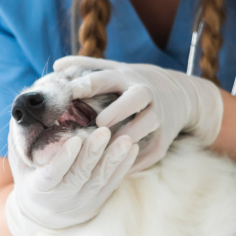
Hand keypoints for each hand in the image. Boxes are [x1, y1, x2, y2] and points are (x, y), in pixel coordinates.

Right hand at [5, 125, 138, 235]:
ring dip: (114, 159)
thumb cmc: (30, 178)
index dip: (63, 159)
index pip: (52, 174)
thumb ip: (22, 139)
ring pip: (100, 180)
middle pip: (80, 175)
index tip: (73, 140)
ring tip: (125, 139)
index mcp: (39, 188)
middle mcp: (62, 198)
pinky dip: (124, 166)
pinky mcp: (99, 201)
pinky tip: (132, 148)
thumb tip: (24, 107)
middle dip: (92, 153)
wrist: (43, 215)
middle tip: (104, 132)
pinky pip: (113, 183)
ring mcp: (83, 201)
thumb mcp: (20, 162)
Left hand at [52, 56, 223, 171]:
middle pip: (134, 99)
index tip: (69, 91)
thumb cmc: (134, 82)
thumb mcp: (115, 69)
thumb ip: (86, 67)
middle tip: (99, 122)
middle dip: (119, 109)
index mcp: (127, 78)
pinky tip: (119, 169)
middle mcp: (145, 94)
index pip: (106, 79)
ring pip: (146, 126)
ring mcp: (158, 116)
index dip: (87, 84)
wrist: (179, 93)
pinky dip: (138, 160)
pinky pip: (152, 150)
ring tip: (108, 150)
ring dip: (128, 137)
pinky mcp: (165, 138)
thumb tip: (56, 66)